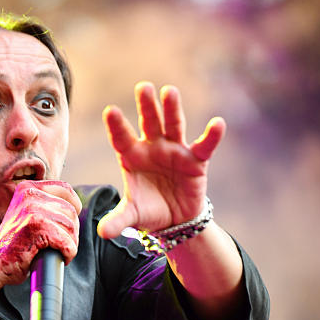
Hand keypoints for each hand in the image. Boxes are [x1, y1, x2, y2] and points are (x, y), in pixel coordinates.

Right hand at [0, 180, 80, 313]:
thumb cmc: (15, 243)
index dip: (75, 206)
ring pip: (70, 227)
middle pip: (71, 211)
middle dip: (71, 231)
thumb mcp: (27, 214)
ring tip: (57, 251)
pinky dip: (68, 253)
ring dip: (70, 244)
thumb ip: (45, 205)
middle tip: (60, 244)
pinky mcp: (37, 228)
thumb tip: (75, 206)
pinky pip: (67, 242)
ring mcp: (32, 210)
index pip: (65, 189)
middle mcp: (29, 195)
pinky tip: (60, 257)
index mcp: (27, 188)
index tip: (70, 222)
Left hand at [97, 82, 225, 238]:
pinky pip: (203, 146)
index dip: (117, 126)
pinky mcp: (195, 160)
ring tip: (169, 91)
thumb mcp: (132, 217)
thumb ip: (118, 221)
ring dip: (172, 109)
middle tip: (143, 87)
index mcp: (132, 157)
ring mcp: (174, 150)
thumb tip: (102, 233)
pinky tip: (217, 124)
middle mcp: (152, 148)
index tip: (110, 111)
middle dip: (146, 106)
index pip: (122, 139)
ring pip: (173, 126)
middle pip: (148, 123)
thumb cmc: (148, 211)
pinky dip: (211, 136)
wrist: (174, 220)